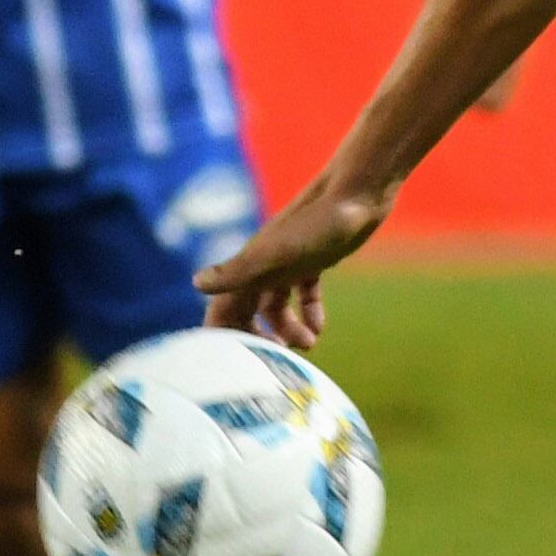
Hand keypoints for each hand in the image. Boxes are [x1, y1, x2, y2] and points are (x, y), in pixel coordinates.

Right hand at [195, 177, 392, 349]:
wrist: (359, 193)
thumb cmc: (318, 223)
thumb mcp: (277, 253)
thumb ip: (238, 271)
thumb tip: (196, 283)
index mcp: (251, 265)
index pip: (224, 307)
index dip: (222, 334)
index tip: (230, 362)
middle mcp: (266, 265)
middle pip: (247, 310)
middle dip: (256, 337)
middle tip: (272, 358)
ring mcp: (290, 262)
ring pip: (277, 304)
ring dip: (287, 328)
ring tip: (308, 344)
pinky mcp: (316, 260)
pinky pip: (305, 292)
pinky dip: (309, 311)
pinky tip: (318, 327)